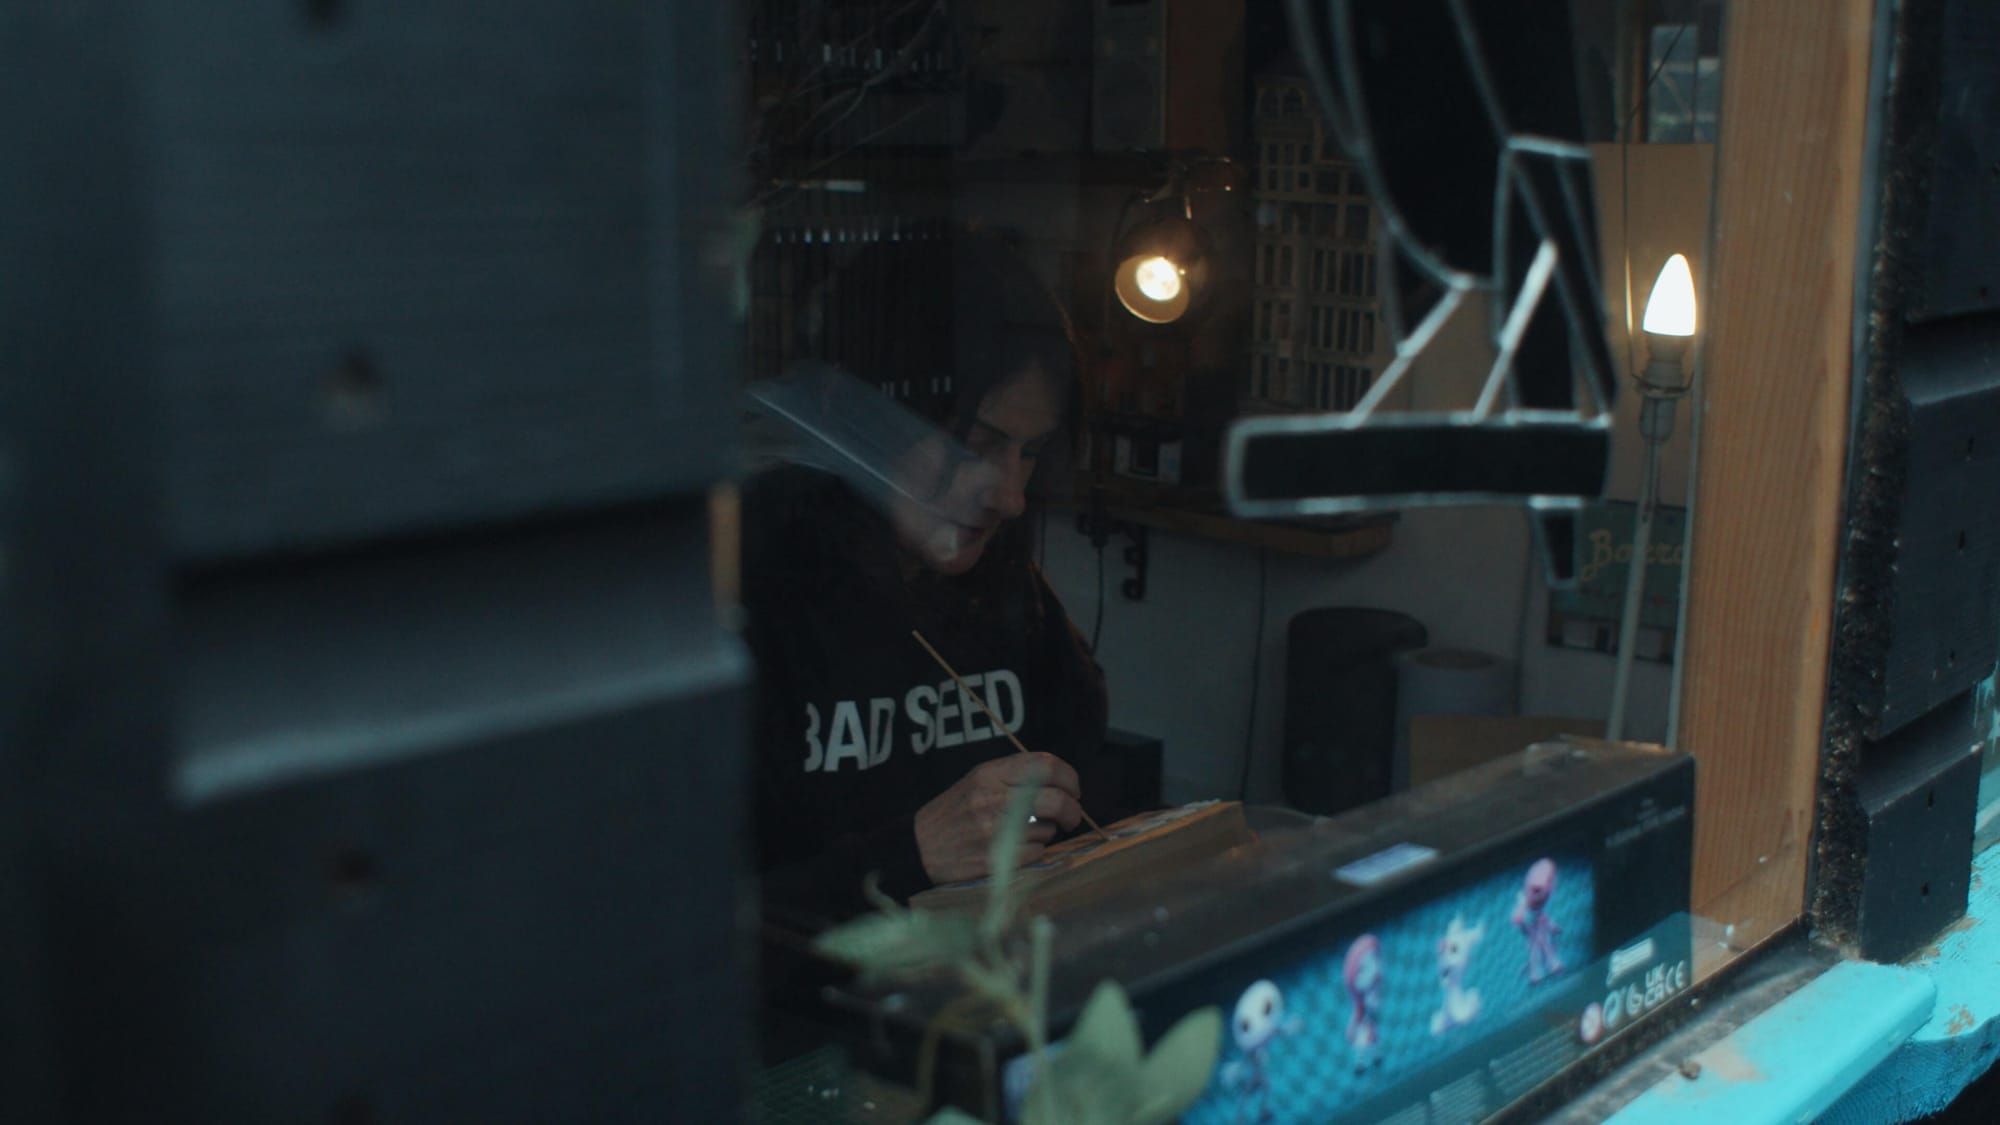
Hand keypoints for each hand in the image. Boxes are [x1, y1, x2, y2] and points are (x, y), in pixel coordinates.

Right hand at [913, 753, 1082, 884]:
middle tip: (1070, 817)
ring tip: (1025, 833)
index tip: (1073, 789)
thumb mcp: (978, 781)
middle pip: (1056, 799)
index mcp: (991, 773)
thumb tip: (1060, 784)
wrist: (919, 846)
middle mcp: (994, 798)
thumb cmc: (955, 812)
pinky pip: (1037, 853)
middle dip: (1072, 810)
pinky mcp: (996, 858)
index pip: (1045, 765)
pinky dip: (1034, 852)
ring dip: (1046, 833)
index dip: (1069, 777)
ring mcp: (994, 830)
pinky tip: (1016, 849)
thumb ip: (1015, 776)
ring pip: (1047, 830)